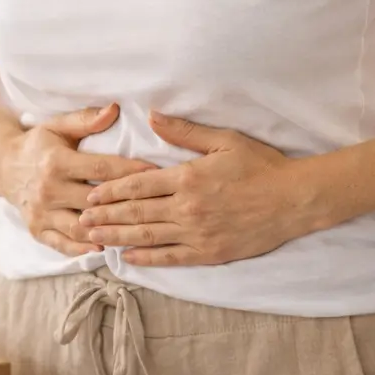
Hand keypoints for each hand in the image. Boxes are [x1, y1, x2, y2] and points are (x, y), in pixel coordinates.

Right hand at [0, 103, 159, 257]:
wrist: (4, 166)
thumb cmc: (38, 144)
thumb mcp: (58, 126)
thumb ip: (86, 120)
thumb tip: (114, 109)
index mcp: (56, 162)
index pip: (100, 169)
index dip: (130, 171)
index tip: (155, 173)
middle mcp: (47, 190)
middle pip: (94, 202)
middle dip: (125, 205)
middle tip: (153, 207)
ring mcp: (41, 212)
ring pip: (80, 228)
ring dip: (107, 231)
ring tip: (133, 231)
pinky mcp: (36, 229)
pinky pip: (62, 244)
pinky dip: (83, 249)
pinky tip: (103, 247)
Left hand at [78, 111, 309, 265]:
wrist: (294, 199)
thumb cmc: (260, 166)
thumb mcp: (223, 140)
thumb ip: (184, 132)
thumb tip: (152, 116)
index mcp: (187, 177)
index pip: (139, 184)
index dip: (111, 190)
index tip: (90, 193)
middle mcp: (187, 207)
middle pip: (137, 212)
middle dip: (105, 216)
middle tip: (79, 219)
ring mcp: (198, 232)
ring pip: (148, 236)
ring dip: (118, 237)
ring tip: (93, 237)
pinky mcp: (210, 252)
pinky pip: (172, 256)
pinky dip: (147, 258)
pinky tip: (128, 258)